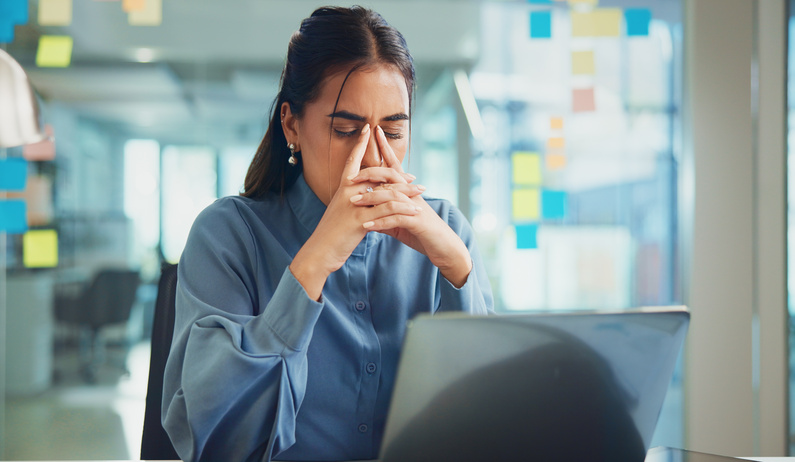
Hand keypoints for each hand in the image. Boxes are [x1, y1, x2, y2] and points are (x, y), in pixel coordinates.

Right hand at [289, 124, 425, 298]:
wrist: (319, 252)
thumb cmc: (331, 234)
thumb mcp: (341, 212)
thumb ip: (353, 201)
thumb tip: (365, 195)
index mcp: (343, 188)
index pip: (353, 161)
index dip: (361, 144)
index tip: (369, 128)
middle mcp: (348, 192)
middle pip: (377, 175)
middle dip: (398, 174)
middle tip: (414, 177)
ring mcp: (354, 206)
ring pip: (386, 192)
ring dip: (407, 191)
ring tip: (421, 191)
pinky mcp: (360, 221)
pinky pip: (387, 211)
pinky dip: (404, 209)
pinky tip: (415, 210)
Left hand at [348, 125, 472, 287]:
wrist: (444, 247)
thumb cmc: (422, 232)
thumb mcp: (399, 222)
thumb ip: (384, 214)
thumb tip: (366, 214)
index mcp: (407, 191)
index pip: (394, 166)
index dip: (385, 148)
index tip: (374, 132)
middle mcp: (411, 194)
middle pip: (390, 176)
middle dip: (370, 173)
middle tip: (351, 177)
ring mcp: (414, 206)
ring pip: (391, 196)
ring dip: (371, 198)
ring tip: (353, 202)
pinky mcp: (417, 221)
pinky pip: (396, 218)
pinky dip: (380, 222)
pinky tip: (367, 226)